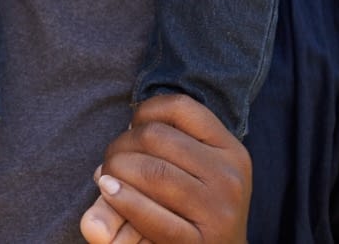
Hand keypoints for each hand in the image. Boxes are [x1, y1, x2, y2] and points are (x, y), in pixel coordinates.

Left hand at [79, 94, 251, 243]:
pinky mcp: (198, 242)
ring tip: (107, 179)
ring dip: (115, 170)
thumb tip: (120, 138)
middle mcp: (229, 177)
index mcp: (231, 151)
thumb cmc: (196, 207)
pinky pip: (149, 213)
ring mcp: (218, 210)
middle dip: (120, 145)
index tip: (133, 128)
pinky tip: (109, 192)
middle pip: (155, 136)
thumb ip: (161, 147)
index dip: (145, 111)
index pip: (180, 107)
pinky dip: (121, 199)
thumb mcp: (195, 171)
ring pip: (150, 170)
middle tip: (111, 161)